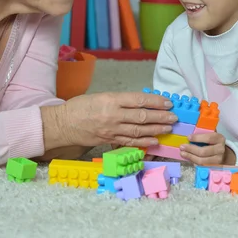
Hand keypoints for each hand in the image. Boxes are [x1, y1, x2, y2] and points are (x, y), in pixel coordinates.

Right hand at [61, 91, 177, 148]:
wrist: (64, 124)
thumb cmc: (81, 106)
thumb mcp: (101, 96)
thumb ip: (120, 100)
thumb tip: (142, 102)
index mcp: (111, 100)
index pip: (138, 100)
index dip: (155, 101)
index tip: (167, 102)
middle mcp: (113, 115)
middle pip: (142, 116)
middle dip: (160, 117)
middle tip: (173, 117)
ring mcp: (112, 129)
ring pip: (139, 130)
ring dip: (156, 129)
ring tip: (168, 127)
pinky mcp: (110, 140)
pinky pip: (130, 141)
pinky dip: (144, 141)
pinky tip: (155, 140)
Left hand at [179, 132, 235, 165]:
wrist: (224, 153)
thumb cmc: (214, 141)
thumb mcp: (211, 134)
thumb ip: (204, 131)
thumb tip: (191, 130)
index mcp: (219, 138)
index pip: (208, 138)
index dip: (197, 138)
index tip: (188, 137)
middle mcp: (220, 149)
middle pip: (204, 151)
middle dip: (191, 149)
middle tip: (182, 147)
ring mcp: (218, 159)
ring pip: (202, 160)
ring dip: (190, 157)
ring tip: (182, 153)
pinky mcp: (214, 167)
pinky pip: (202, 165)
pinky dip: (193, 161)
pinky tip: (188, 158)